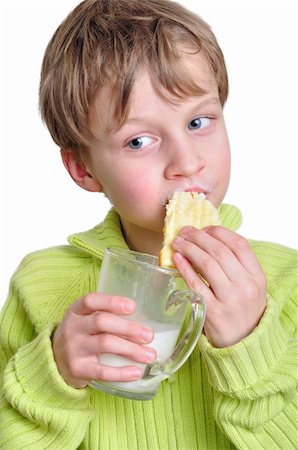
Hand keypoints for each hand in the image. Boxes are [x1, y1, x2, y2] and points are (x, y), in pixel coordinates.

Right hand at [52, 293, 155, 387]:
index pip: (91, 301)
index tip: (132, 306)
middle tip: (149, 335)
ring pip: (105, 344)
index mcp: (76, 311)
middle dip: (128, 328)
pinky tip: (136, 372)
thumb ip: (105, 314)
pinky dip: (121, 372)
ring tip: (150, 355)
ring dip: (131, 350)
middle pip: (102, 322)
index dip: (112, 302)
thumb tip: (145, 318)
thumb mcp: (83, 320)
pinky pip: (101, 371)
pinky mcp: (77, 369)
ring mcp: (73, 349)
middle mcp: (72, 327)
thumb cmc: (80, 336)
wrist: (53, 363)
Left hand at [171, 226, 265, 347]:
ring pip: (207, 264)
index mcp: (257, 277)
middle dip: (199, 237)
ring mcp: (230, 300)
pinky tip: (177, 258)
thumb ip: (235, 265)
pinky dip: (185, 268)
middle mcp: (246, 287)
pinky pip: (195, 283)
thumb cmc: (242, 310)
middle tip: (185, 231)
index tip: (205, 228)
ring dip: (190, 249)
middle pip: (220, 251)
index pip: (239, 244)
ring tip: (178, 242)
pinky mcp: (213, 312)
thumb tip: (207, 239)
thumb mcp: (249, 286)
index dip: (219, 232)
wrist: (243, 343)